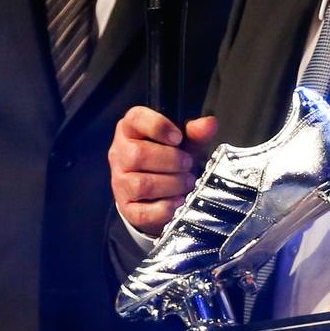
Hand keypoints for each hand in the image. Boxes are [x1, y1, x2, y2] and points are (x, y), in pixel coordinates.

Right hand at [108, 107, 217, 235]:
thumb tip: (209, 124)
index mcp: (131, 129)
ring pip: (141, 184)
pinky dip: (166, 208)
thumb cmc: (172, 159)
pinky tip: (179, 201)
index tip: (178, 138)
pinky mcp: (127, 208)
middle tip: (188, 165)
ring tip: (187, 182)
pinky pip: (144, 212)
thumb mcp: (186, 142)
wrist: (160, 193)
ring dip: (171, 184)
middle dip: (171, 160)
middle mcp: (120, 153)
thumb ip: (196, 133)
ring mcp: (120, 182)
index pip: (135, 118)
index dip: (158, 126)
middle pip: (138, 155)